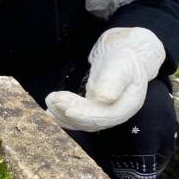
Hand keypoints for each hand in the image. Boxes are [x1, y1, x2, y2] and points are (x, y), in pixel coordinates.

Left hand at [46, 28, 164, 131]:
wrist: (124, 56)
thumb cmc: (124, 59)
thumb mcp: (121, 65)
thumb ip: (113, 81)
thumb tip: (105, 99)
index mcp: (128, 105)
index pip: (105, 116)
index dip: (86, 115)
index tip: (67, 110)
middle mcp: (116, 114)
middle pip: (91, 122)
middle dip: (70, 113)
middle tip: (54, 99)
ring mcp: (104, 114)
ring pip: (82, 122)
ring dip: (63, 115)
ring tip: (50, 100)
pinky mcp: (93, 110)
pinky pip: (77, 117)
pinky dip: (62, 115)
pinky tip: (50, 109)